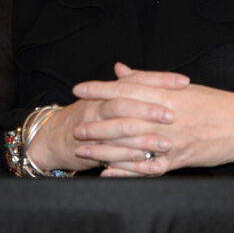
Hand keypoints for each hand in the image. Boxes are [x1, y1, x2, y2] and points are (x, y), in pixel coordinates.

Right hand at [24, 63, 188, 173]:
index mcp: (107, 92)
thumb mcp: (103, 96)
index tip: (183, 82)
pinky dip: (131, 161)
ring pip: (120, 131)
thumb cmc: (84, 116)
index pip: (136, 81)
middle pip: (125, 103)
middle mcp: (100, 107)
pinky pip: (113, 157)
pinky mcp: (93, 152)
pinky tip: (149, 163)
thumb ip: (125, 83)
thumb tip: (145, 70)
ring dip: (144, 138)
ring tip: (167, 143)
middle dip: (149, 109)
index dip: (159, 80)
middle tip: (173, 113)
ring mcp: (95, 130)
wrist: (51, 139)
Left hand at [72, 64, 233, 175]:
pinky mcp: (179, 160)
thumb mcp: (182, 87)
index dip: (101, 89)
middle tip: (77, 125)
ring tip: (85, 151)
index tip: (81, 88)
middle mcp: (167, 117)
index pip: (127, 89)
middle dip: (98, 122)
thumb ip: (148, 80)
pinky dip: (127, 172)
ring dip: (106, 149)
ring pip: (132, 146)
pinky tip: (109, 172)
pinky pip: (148, 169)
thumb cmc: (216, 104)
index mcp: (168, 95)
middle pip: (125, 119)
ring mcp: (172, 141)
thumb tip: (121, 70)